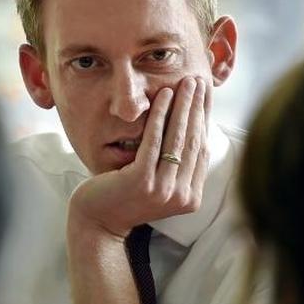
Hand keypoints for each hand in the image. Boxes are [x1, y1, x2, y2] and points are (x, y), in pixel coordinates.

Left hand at [69, 76, 211, 237]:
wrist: (97, 222)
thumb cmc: (124, 197)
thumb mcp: (158, 182)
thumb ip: (175, 165)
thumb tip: (193, 128)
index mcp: (190, 197)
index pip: (202, 149)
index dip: (205, 118)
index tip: (206, 94)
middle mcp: (181, 196)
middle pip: (193, 141)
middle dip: (197, 107)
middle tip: (199, 80)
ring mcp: (163, 191)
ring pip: (177, 139)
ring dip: (183, 106)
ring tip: (186, 82)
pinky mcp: (142, 182)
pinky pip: (154, 141)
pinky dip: (160, 115)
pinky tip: (163, 95)